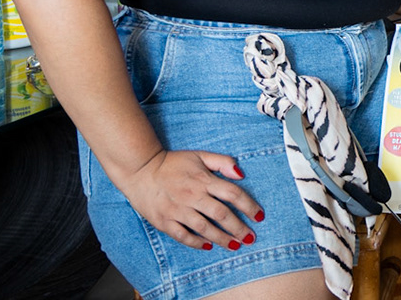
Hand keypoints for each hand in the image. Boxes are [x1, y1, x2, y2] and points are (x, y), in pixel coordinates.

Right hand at [115, 149, 263, 250]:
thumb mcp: (199, 155)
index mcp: (203, 180)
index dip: (249, 206)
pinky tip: (208, 246)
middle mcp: (192, 196)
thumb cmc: (172, 163)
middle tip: (250, 238)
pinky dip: (196, 242)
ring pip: (204, 228)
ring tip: (234, 245)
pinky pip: (182, 235)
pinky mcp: (164, 221)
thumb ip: (222, 162)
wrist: (140, 169)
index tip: (260, 216)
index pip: (233, 194)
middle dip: (239, 228)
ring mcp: (177, 210)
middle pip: (221, 214)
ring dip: (221, 238)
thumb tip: (241, 174)